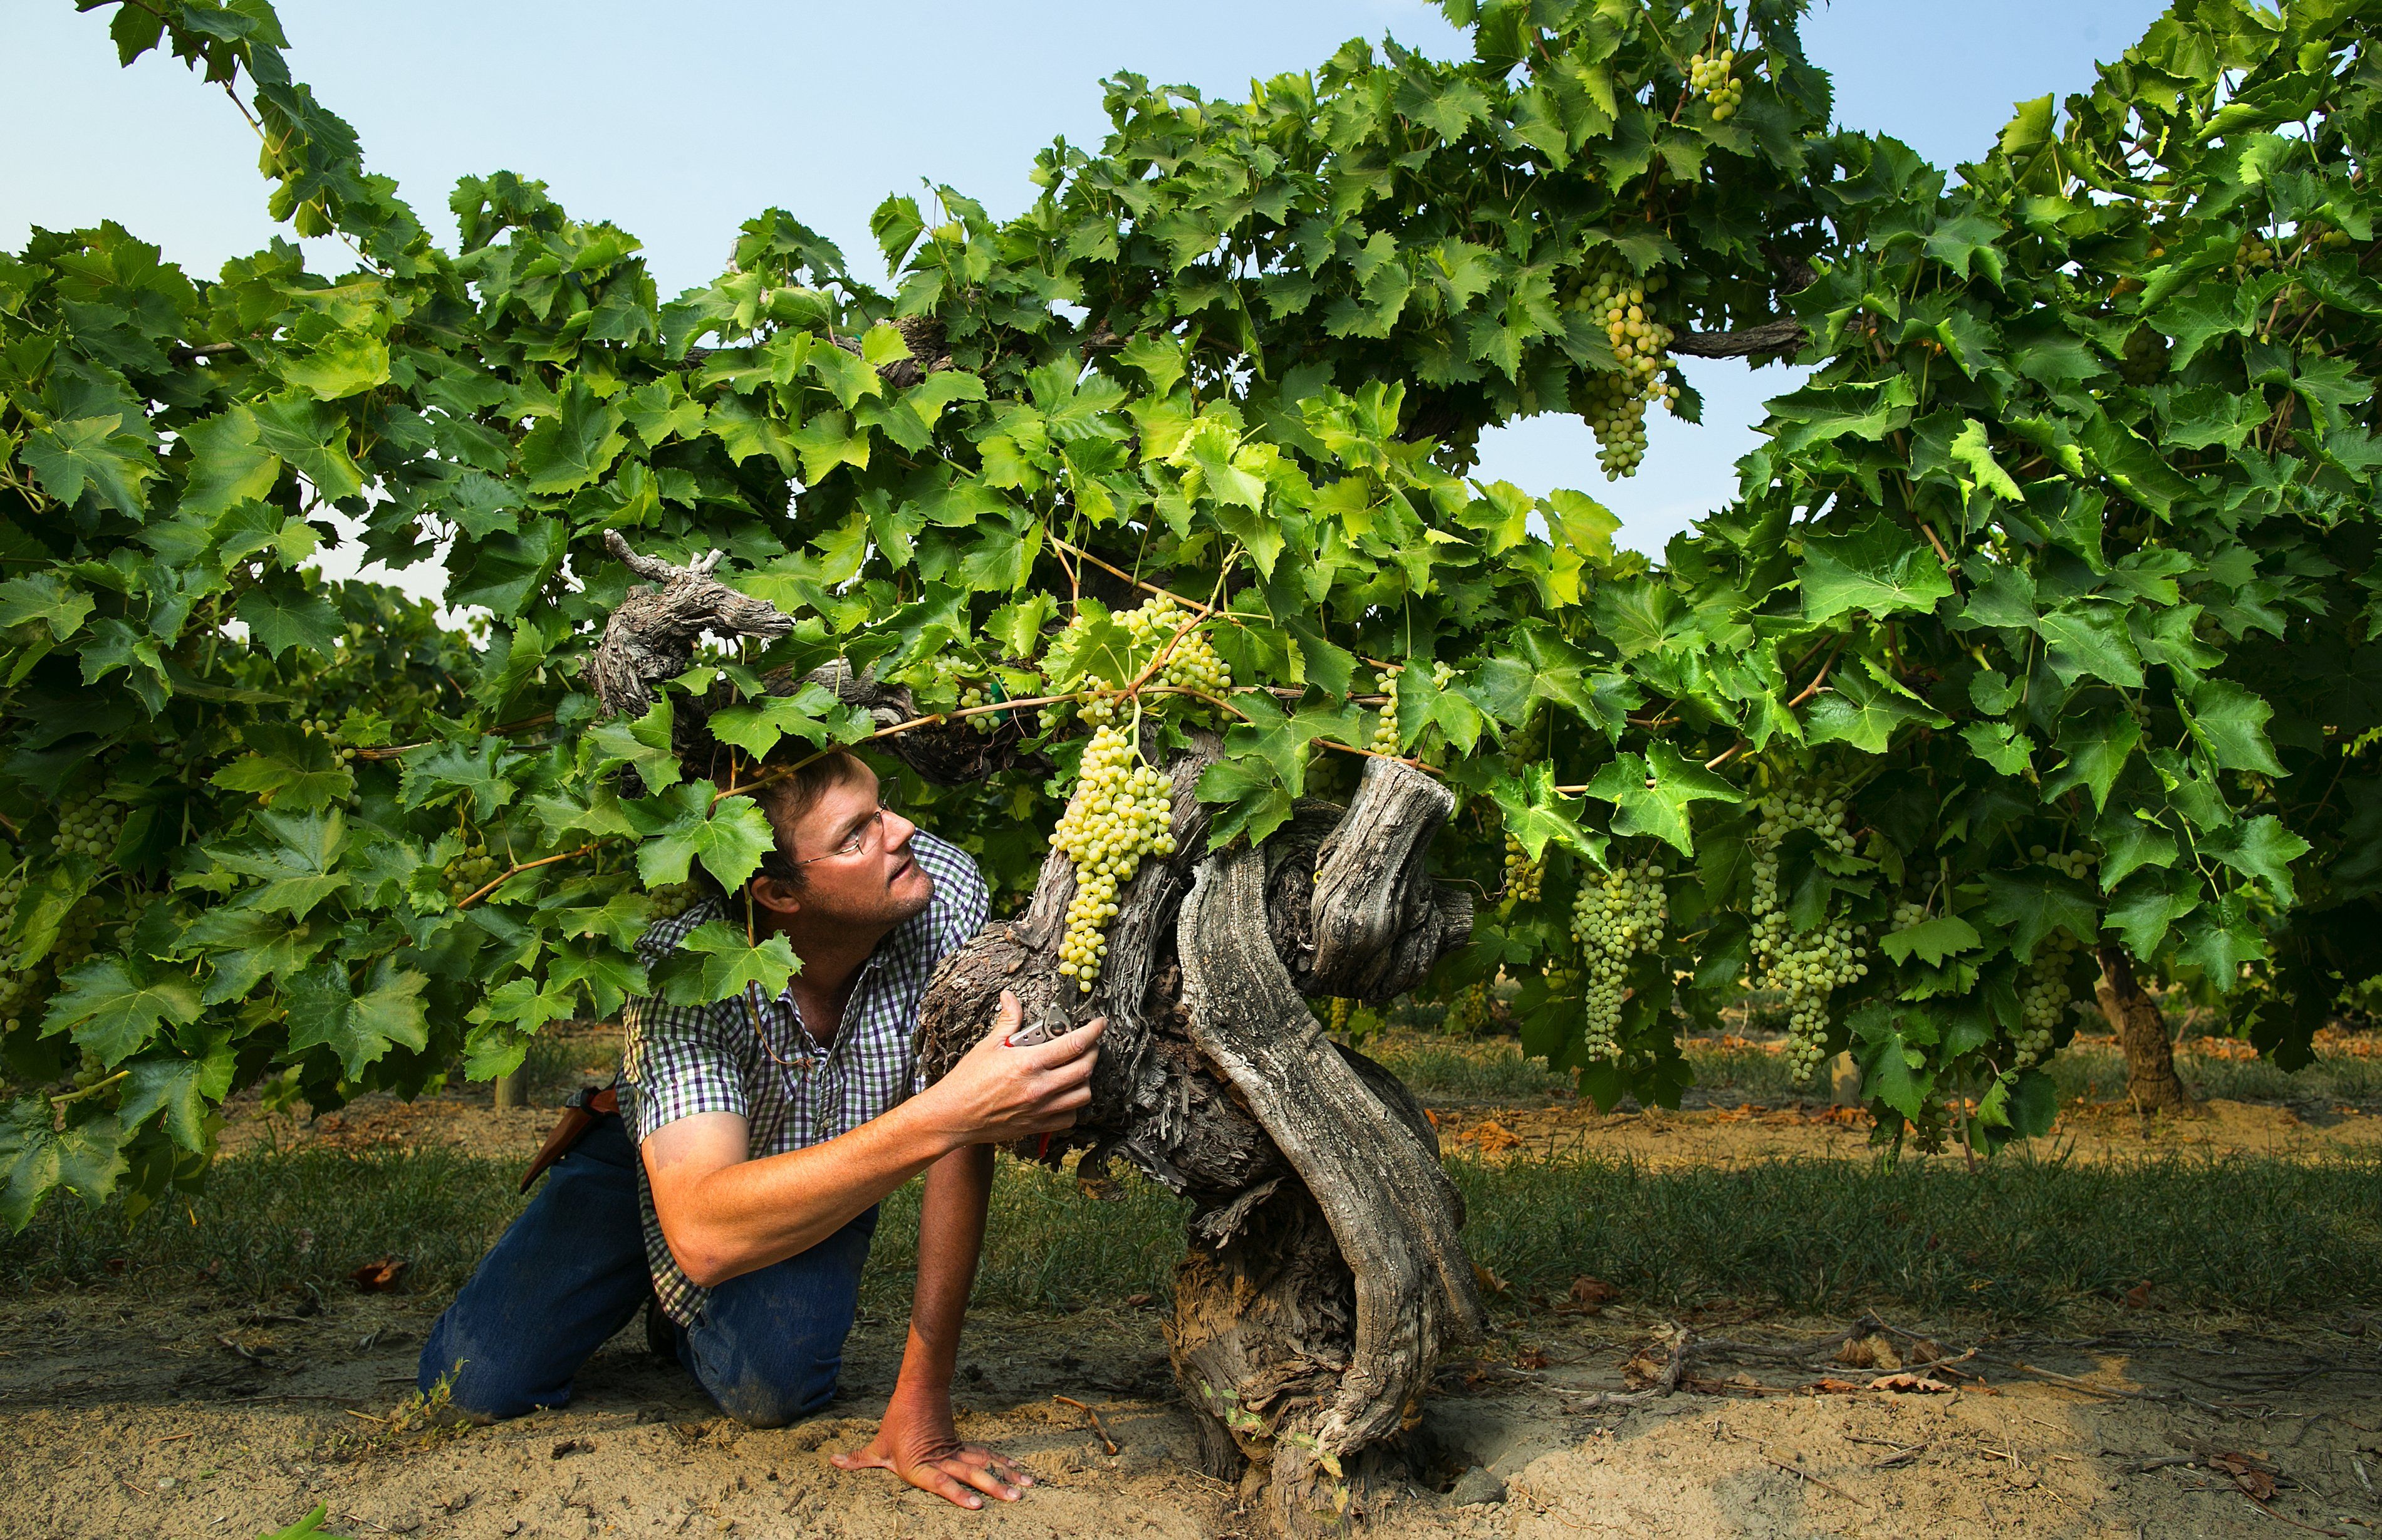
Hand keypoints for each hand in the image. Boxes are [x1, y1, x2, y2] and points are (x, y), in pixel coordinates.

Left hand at [831, 1392, 1033, 1509]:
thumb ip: (859, 1459)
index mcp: (920, 1465)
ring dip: (1005, 1476)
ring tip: (1024, 1487)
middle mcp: (941, 1460)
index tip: (977, 1504)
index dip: (958, 1493)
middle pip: (971, 1474)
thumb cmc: (896, 1422)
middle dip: (993, 1487)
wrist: (918, 1390)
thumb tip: (833, 1462)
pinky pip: (987, 1456)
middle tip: (1013, 1497)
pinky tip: (1020, 1472)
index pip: (941, 1482)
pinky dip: (1004, 1463)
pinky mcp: (963, 1446)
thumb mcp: (877, 1444)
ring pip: (984, 1464)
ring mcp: (956, 1452)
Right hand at [923, 990, 1101, 1147]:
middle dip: (1093, 1052)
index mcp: (1028, 1063)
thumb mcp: (988, 1045)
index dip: (1093, 1031)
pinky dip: (1073, 1105)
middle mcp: (1039, 1087)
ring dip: (1085, 1079)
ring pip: (1083, 1095)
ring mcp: (1041, 1109)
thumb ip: (1008, 1021)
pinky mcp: (1038, 1125)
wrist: (953, 1116)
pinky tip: (1064, 1094)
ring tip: (1077, 1069)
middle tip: (1089, 1044)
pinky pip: (1070, 1117)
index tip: (1099, 1024)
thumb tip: (1010, 998)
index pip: (1074, 1043)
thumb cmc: (968, 1080)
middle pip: (1085, 1068)